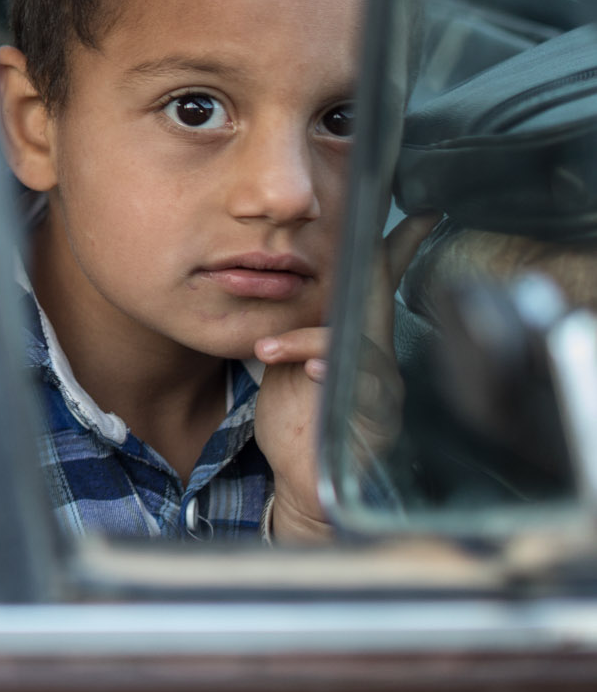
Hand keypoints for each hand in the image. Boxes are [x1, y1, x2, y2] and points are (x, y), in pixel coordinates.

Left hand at [252, 212, 436, 544]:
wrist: (303, 479)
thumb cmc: (298, 416)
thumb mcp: (288, 361)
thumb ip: (292, 325)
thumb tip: (272, 282)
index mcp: (353, 338)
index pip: (374, 284)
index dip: (393, 247)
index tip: (420, 212)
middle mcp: (374, 358)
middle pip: (381, 300)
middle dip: (386, 262)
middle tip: (386, 233)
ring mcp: (377, 389)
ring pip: (362, 345)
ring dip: (312, 341)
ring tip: (272, 351)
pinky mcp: (372, 420)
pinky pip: (361, 391)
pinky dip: (334, 375)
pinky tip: (315, 372)